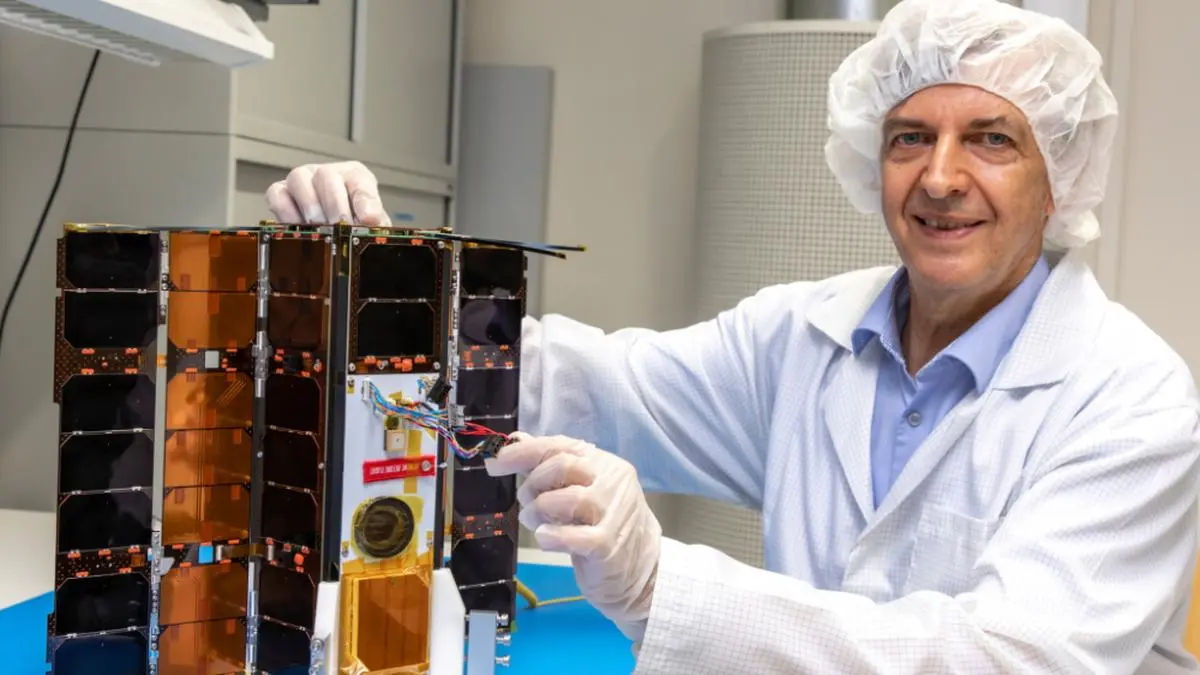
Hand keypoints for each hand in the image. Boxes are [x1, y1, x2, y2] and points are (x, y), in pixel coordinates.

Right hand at [265, 161, 389, 225]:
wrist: (336, 238)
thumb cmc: (354, 229)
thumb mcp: (371, 228)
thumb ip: (374, 223)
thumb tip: (370, 219)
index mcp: (355, 177)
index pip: (360, 180)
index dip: (364, 200)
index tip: (368, 218)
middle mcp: (327, 174)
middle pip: (327, 175)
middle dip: (335, 204)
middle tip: (340, 226)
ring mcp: (301, 181)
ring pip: (299, 178)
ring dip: (310, 205)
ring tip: (320, 227)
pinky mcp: (280, 194)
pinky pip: (277, 194)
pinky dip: (286, 211)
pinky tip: (299, 228)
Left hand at [485, 433, 660, 641]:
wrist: (638, 569)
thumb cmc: (601, 524)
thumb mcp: (578, 490)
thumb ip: (549, 465)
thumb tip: (517, 440)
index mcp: (604, 463)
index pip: (560, 445)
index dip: (523, 452)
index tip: (495, 463)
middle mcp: (613, 481)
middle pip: (563, 466)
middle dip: (533, 484)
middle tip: (527, 503)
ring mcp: (614, 513)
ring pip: (568, 498)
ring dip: (539, 511)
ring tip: (536, 523)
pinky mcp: (608, 545)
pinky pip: (574, 536)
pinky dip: (552, 536)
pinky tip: (546, 538)